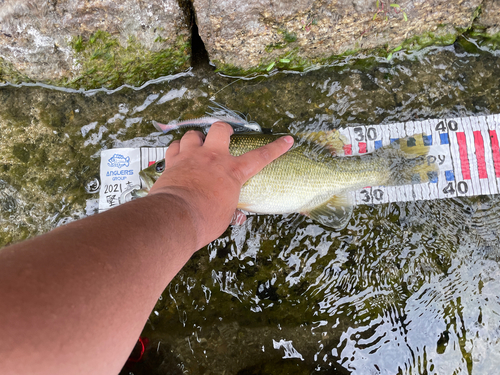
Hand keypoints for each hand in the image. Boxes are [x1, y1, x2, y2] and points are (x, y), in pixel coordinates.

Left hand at [149, 122, 292, 247]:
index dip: (275, 148)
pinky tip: (179, 153)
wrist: (176, 217)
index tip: (286, 140)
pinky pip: (174, 146)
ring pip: (194, 134)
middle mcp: (213, 158)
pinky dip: (177, 148)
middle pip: (221, 129)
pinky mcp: (173, 161)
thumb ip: (231, 211)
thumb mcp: (225, 217)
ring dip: (197, 138)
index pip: (261, 157)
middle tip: (224, 134)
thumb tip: (237, 217)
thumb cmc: (205, 220)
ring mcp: (192, 156)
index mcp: (233, 172)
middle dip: (224, 129)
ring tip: (198, 145)